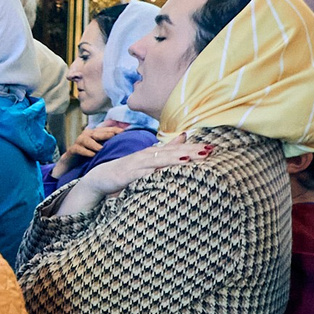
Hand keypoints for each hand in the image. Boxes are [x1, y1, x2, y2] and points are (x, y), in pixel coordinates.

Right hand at [51, 120, 119, 177]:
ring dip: (94, 144)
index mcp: (95, 134)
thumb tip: (125, 144)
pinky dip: (85, 152)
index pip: (105, 130)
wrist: (72, 163)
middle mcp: (87, 136)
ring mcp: (78, 142)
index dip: (113, 129)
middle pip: (96, 133)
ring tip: (101, 149)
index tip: (123, 131)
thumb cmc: (89, 156)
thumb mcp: (101, 149)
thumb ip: (109, 144)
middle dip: (105, 134)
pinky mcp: (72, 150)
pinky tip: (92, 155)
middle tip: (113, 136)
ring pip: (86, 140)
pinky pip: (78, 149)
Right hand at [59, 136, 203, 214]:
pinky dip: (154, 173)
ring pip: (159, 160)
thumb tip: (185, 136)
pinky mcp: (128, 175)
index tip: (213, 148)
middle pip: (171, 152)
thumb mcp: (150, 159)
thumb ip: (168, 148)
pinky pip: (143, 174)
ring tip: (192, 158)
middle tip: (209, 151)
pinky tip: (164, 173)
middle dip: (190, 152)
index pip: (177, 149)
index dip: (194, 148)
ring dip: (175, 159)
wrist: (101, 177)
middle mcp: (147, 155)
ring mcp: (137, 164)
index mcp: (154, 152)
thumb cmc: (128, 169)